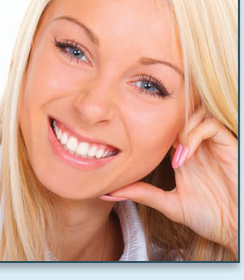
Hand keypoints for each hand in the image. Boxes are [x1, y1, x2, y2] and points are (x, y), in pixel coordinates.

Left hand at [102, 106, 237, 258]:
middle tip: (155, 142)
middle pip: (179, 115)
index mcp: (182, 154)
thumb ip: (144, 194)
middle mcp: (196, 144)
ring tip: (174, 154)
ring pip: (195, 114)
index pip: (164, 128)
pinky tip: (185, 155)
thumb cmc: (210, 217)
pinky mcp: (227, 145)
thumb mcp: (171, 204)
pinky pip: (211, 126)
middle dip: (165, 123)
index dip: (151, 129)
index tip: (138, 146)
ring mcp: (212, 144)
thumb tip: (111, 192)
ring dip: (180, 129)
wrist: (236, 228)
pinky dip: (195, 135)